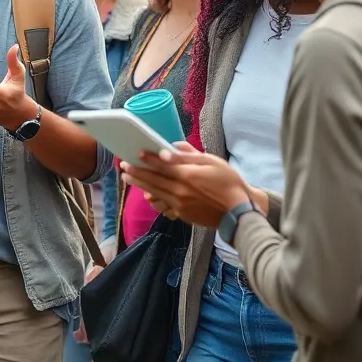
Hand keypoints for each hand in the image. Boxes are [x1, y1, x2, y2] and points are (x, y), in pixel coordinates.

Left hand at [120, 143, 248, 227]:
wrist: (238, 211)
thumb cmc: (228, 182)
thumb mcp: (212, 162)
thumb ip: (189, 155)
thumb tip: (170, 147)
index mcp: (187, 175)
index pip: (162, 165)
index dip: (148, 159)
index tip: (136, 153)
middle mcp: (180, 190)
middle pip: (154, 180)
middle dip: (137, 172)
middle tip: (123, 166)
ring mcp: (180, 204)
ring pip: (154, 192)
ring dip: (140, 185)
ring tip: (128, 178)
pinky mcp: (182, 214)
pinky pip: (163, 205)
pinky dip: (153, 199)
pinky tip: (147, 194)